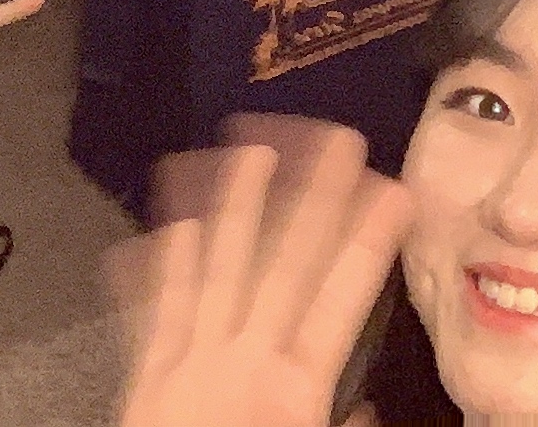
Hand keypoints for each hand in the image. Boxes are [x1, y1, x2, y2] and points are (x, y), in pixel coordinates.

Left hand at [112, 121, 413, 426]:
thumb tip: (367, 411)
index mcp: (294, 390)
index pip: (341, 297)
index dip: (368, 238)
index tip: (392, 188)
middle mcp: (240, 362)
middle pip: (282, 263)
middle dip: (312, 194)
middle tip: (334, 137)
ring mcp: (187, 363)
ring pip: (214, 266)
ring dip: (233, 203)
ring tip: (247, 146)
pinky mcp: (144, 378)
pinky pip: (154, 309)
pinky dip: (161, 263)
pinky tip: (167, 224)